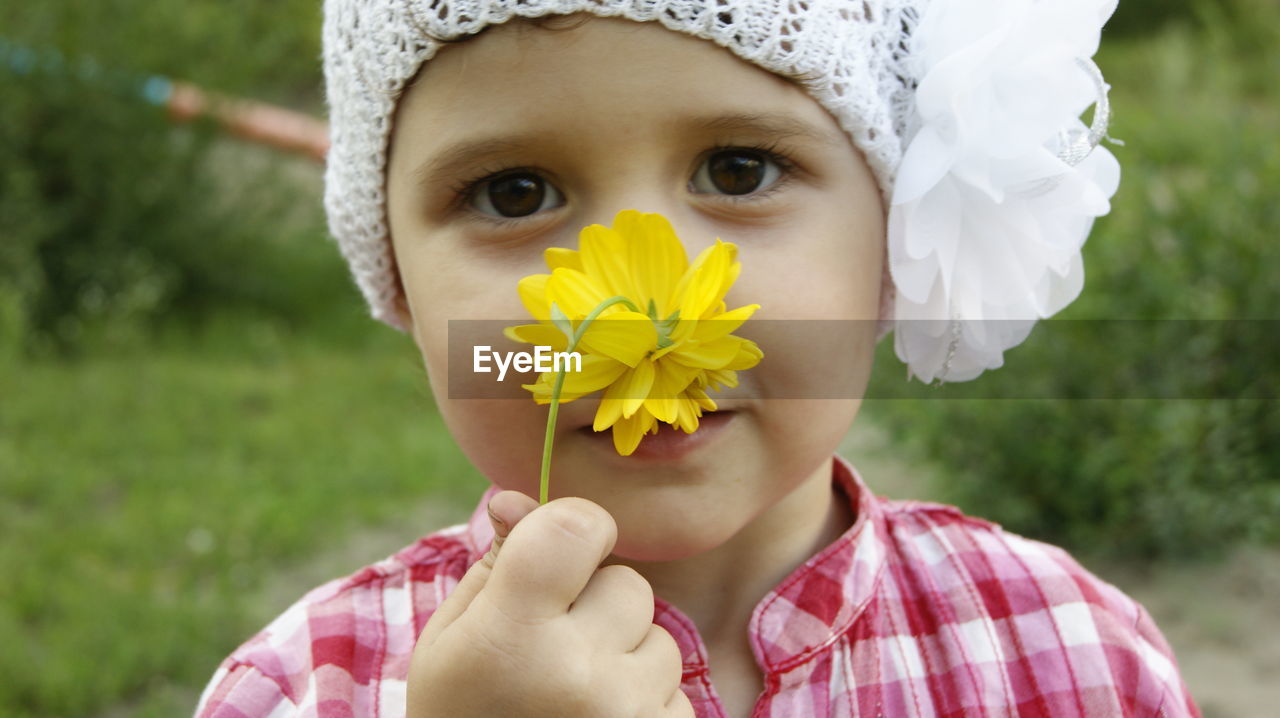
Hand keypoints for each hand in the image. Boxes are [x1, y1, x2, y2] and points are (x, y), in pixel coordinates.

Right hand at [406, 490, 693, 717]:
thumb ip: (495, 567)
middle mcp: (578, 675)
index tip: (559, 553)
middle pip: (628, 585)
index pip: (578, 526)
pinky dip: (645, 705)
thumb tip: (515, 498)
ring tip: (570, 702)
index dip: (573, 528)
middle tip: (549, 655)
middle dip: (597, 605)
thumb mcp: (451, 645)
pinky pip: (677, 693)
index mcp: (512, 637)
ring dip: (625, 658)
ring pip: (659, 639)